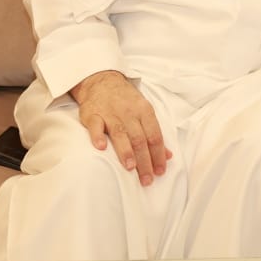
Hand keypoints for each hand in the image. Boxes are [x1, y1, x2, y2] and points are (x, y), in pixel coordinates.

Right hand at [69, 70, 171, 185]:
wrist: (102, 81)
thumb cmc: (126, 100)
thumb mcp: (144, 112)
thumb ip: (155, 134)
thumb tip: (168, 156)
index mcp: (145, 112)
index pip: (155, 136)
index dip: (159, 155)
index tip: (160, 171)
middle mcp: (129, 113)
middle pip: (139, 139)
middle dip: (145, 161)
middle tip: (147, 179)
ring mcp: (110, 113)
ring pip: (120, 134)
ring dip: (125, 151)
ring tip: (130, 168)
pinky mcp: (93, 114)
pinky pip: (95, 126)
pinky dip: (98, 136)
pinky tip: (101, 148)